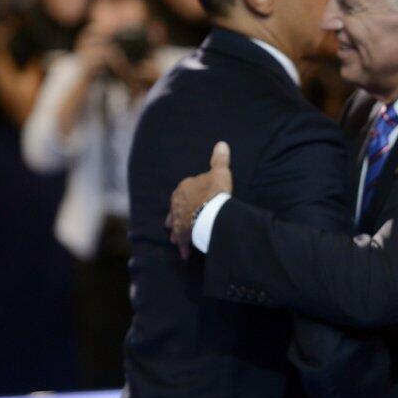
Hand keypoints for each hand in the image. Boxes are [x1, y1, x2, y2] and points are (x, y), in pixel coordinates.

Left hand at [166, 141, 232, 258]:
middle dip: (179, 215)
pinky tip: (185, 254)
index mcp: (183, 188)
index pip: (185, 190)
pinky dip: (184, 248)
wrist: (211, 213)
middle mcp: (177, 204)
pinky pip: (182, 242)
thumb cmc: (215, 192)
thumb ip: (220, 160)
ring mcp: (178, 220)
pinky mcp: (182, 235)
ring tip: (178, 239)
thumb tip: (222, 143)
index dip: (191, 196)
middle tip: (183, 220)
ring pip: (175, 226)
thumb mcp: (220, 172)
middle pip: (176, 210)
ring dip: (177, 231)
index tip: (196, 200)